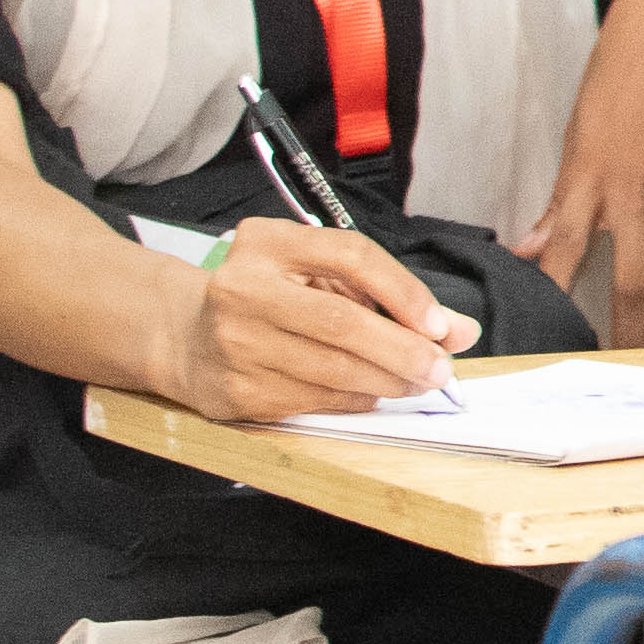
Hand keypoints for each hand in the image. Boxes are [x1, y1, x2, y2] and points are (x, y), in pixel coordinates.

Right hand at [158, 221, 464, 421]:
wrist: (183, 335)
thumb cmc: (270, 298)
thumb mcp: (321, 275)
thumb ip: (390, 295)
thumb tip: (460, 331)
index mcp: (267, 244)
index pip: (351, 256)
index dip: (404, 292)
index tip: (440, 324)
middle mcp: (242, 289)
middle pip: (343, 322)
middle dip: (404, 350)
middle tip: (440, 368)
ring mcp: (233, 343)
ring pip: (333, 370)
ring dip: (388, 381)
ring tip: (417, 382)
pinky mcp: (234, 391)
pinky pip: (314, 400)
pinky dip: (356, 399)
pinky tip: (372, 393)